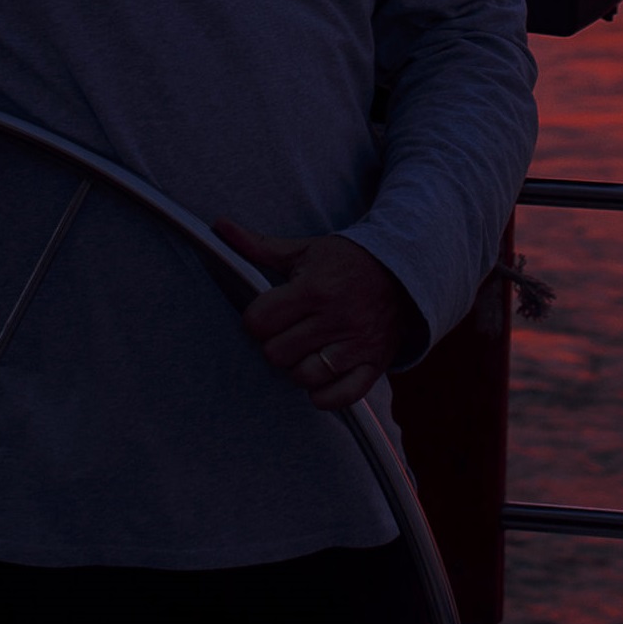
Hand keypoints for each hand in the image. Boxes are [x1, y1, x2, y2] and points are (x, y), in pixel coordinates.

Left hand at [213, 223, 421, 411]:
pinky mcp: (373, 365)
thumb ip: (259, 245)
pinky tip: (321, 376)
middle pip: (276, 353)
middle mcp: (336, 318)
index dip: (256, 319)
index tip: (268, 313)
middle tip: (287, 331)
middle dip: (275, 343)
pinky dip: (325, 394)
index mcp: (314, 288)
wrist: (404, 272)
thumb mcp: (304, 250)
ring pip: (303, 376)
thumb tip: (218, 226)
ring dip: (298, 367)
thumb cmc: (345, 262)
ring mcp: (357, 344)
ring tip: (304, 350)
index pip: (258, 321)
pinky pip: (339, 396)